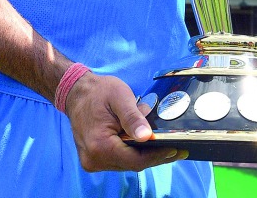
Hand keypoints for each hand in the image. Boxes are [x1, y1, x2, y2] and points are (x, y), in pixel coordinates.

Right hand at [63, 72, 186, 172]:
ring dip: (146, 156)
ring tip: (167, 146)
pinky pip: (120, 160)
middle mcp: (94, 159)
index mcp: (99, 146)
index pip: (135, 160)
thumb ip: (133, 117)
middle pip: (133, 164)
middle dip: (156, 156)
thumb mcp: (119, 97)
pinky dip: (134, 154)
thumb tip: (147, 137)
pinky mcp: (95, 159)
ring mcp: (93, 162)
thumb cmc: (98, 92)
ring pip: (127, 164)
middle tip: (179, 149)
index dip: (157, 156)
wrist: (76, 93)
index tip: (177, 149)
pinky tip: (148, 146)